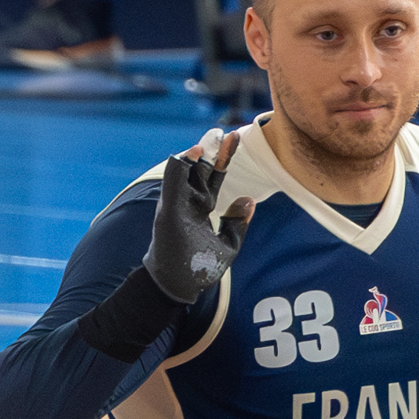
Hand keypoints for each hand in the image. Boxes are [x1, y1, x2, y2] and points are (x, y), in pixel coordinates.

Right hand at [142, 130, 254, 303]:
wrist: (176, 287)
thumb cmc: (198, 269)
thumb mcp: (228, 246)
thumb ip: (238, 223)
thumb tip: (250, 200)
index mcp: (202, 207)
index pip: (215, 176)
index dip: (224, 157)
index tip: (234, 137)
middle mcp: (188, 202)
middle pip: (201, 169)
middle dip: (212, 150)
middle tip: (221, 131)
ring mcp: (176, 206)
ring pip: (185, 173)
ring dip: (194, 155)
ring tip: (207, 140)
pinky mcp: (168, 214)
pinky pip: (172, 187)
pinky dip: (178, 169)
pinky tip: (187, 154)